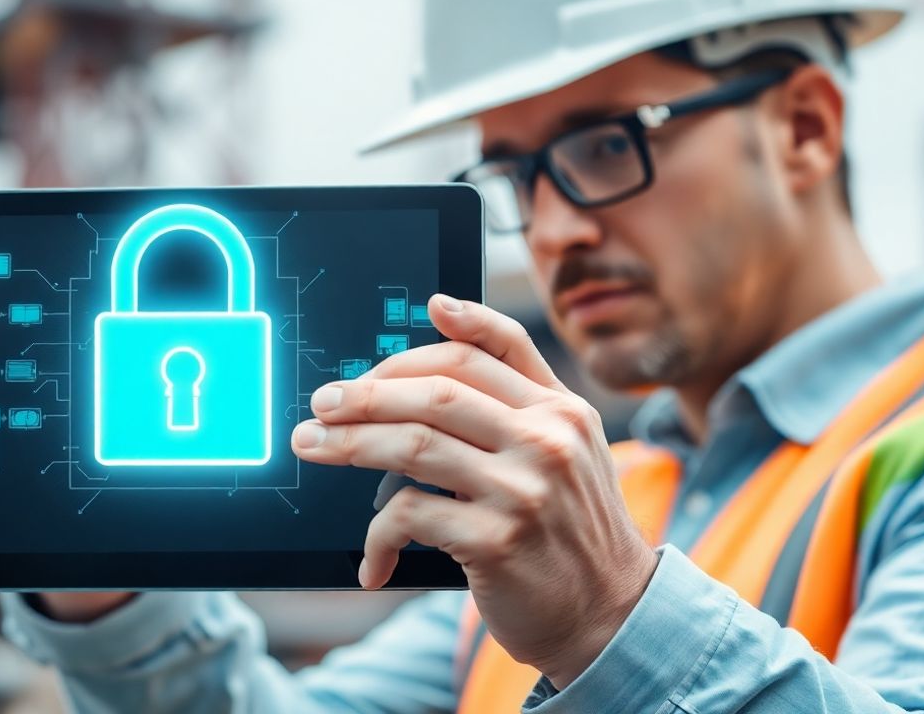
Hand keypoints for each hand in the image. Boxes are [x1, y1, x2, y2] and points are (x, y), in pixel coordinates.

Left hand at [292, 294, 657, 688]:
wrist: (610, 616)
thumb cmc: (570, 529)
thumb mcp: (567, 446)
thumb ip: (514, 382)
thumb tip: (440, 307)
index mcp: (561, 410)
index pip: (476, 356)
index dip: (411, 356)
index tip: (364, 366)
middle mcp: (548, 441)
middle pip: (436, 394)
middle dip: (365, 395)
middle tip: (320, 405)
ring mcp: (523, 490)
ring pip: (413, 446)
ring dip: (349, 445)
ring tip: (312, 447)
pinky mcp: (496, 542)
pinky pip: (410, 516)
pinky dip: (377, 536)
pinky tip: (371, 558)